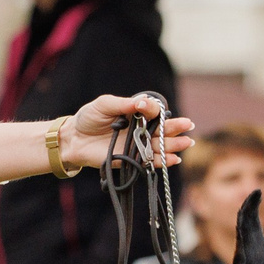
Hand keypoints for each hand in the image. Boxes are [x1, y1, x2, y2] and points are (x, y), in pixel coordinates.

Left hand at [62, 94, 193, 170]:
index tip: (144, 107)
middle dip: (175, 127)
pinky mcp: (133, 159)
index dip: (152, 110)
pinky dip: (163, 161)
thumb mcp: (104, 104)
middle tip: (188, 125)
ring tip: (186, 143)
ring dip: (174, 145)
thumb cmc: (89, 118)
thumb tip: (142, 102)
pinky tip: (174, 159)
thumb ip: (123, 104)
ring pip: (160, 145)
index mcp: (136, 112)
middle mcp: (140, 128)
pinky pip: (151, 161)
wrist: (75, 139)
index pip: (152, 111)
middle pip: (162, 128)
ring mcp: (138, 144)